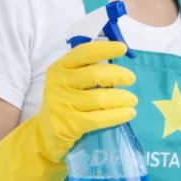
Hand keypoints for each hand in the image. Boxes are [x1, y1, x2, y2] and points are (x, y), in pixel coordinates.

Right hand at [37, 41, 138, 162]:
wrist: (47, 132)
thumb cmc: (68, 101)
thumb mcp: (70, 82)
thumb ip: (89, 71)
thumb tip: (121, 68)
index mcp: (59, 69)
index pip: (82, 54)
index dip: (104, 49)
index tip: (122, 48)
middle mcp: (57, 84)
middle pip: (95, 75)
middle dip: (118, 75)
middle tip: (131, 79)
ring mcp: (61, 105)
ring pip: (100, 98)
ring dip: (123, 98)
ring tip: (132, 100)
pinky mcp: (69, 125)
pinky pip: (100, 118)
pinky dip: (119, 115)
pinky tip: (129, 113)